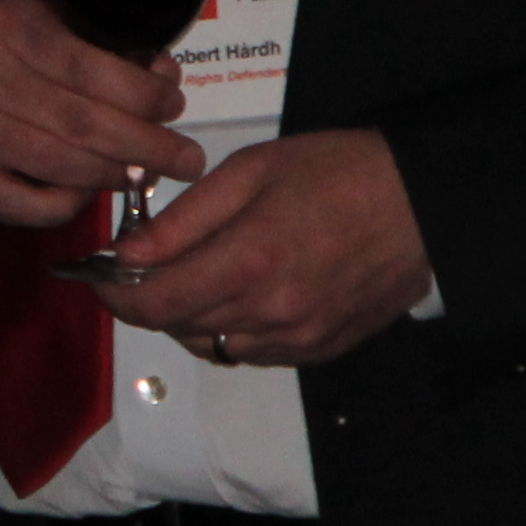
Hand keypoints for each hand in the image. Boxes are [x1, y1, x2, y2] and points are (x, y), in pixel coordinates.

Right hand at [0, 0, 205, 228]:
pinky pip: (25, 203)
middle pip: (83, 122)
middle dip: (147, 145)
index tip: (174, 106)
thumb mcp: (33, 29)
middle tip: (187, 159)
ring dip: (114, 176)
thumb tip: (163, 78)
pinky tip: (85, 194)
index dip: (144, 95)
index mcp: (8, 26)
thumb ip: (95, 50)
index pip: (92, 69)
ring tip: (142, 175)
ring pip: (60, 165)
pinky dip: (66, 205)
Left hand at [104, 127, 432, 370]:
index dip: (112, 295)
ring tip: (200, 272)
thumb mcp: (250, 173)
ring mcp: (300, 339)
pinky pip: (253, 352)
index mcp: (249, 264)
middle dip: (148, 298)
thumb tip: (125, 254)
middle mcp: (272, 314)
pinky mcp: (322, 350)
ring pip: (212, 345)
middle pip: (176, 328)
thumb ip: (182, 220)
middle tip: (147, 264)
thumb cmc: (338, 173)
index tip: (97, 276)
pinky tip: (242, 291)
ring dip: (189, 317)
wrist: (427, 203)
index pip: (152, 305)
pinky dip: (231, 328)